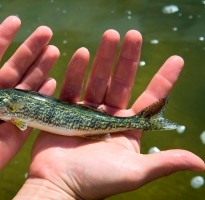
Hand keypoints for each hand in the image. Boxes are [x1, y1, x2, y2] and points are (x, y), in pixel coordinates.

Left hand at [0, 16, 58, 197]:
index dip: (3, 38)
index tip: (16, 20)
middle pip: (15, 69)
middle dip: (30, 50)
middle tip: (46, 32)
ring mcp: (4, 116)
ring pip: (26, 88)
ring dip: (40, 69)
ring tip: (54, 51)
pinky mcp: (13, 134)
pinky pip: (31, 113)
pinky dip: (42, 97)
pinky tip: (53, 81)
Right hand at [15, 30, 204, 198]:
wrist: (58, 185)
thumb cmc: (95, 182)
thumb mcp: (134, 173)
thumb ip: (164, 163)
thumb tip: (202, 164)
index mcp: (127, 130)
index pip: (150, 100)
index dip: (164, 80)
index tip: (176, 59)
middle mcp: (108, 118)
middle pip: (121, 83)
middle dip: (127, 59)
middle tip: (133, 34)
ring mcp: (85, 113)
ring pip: (97, 81)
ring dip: (103, 59)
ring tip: (109, 36)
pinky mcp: (64, 111)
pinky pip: (71, 88)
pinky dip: (75, 71)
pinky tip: (81, 54)